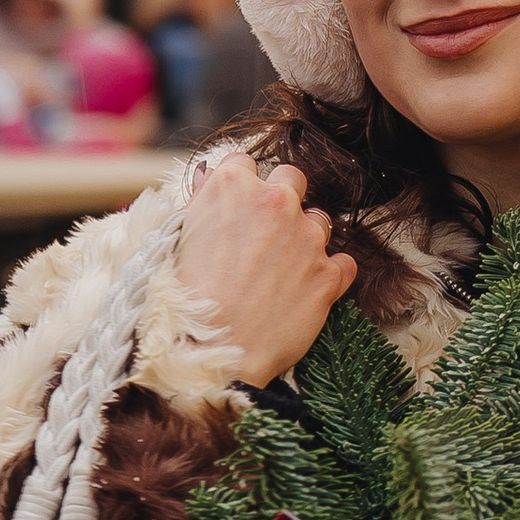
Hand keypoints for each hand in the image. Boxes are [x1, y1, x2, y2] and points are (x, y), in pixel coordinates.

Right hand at [176, 151, 356, 385]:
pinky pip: (343, 262)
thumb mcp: (176, 239)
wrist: (208, 355)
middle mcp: (275, 202)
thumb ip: (201, 203)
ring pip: (320, 220)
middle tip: (264, 236)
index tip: (236, 212)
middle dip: (281, 202)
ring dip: (305, 239)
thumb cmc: (181, 301)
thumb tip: (210, 177)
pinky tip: (306, 291)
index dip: (240, 189)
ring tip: (281, 272)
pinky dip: (330, 274)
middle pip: (291, 180)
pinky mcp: (329, 274)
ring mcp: (307, 237)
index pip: (246, 164)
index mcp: (232, 186)